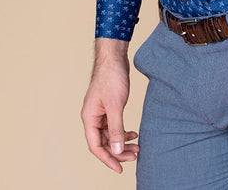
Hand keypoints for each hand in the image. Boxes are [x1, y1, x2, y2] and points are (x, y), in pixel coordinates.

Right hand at [81, 40, 138, 171]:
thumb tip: (118, 150)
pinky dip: (123, 132)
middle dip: (118, 152)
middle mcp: (92, 118)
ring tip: (138, 147)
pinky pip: (114, 126)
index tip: (119, 169)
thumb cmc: (111, 78)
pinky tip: (134, 134)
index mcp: (89, 119)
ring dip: (122, 142)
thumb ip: (117, 128)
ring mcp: (100, 113)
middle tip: (135, 156)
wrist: (114, 58)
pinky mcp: (108, 108)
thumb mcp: (116, 106)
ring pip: (110, 135)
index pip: (96, 146)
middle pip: (104, 142)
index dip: (107, 159)